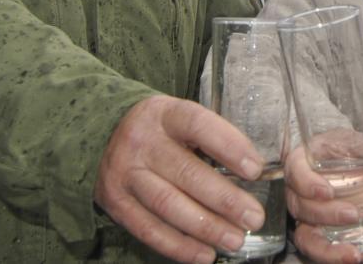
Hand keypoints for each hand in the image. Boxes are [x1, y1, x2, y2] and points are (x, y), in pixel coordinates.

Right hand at [93, 95, 265, 263]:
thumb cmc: (162, 131)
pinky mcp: (115, 203)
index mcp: (164, 114)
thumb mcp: (181, 119)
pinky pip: (149, 229)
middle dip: (225, 199)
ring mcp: (124, 173)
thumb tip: (257, 172)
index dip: (228, 146)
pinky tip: (204, 255)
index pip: (198, 125)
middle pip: (186, 172)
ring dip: (205, 227)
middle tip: (254, 218)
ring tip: (235, 239)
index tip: (255, 170)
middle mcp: (141, 142)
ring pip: (168, 204)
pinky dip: (179, 246)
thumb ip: (212, 138)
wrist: (104, 136)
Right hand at [283, 144, 362, 263]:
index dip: (307, 183)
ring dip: (330, 250)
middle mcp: (299, 191)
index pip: (295, 170)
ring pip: (307, 237)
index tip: (327, 191)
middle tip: (352, 214)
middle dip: (327, 215)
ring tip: (354, 254)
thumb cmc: (349, 147)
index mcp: (304, 160)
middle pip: (302, 207)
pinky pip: (324, 249)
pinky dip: (342, 256)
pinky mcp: (318, 232)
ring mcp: (306, 215)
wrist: (343, 158)